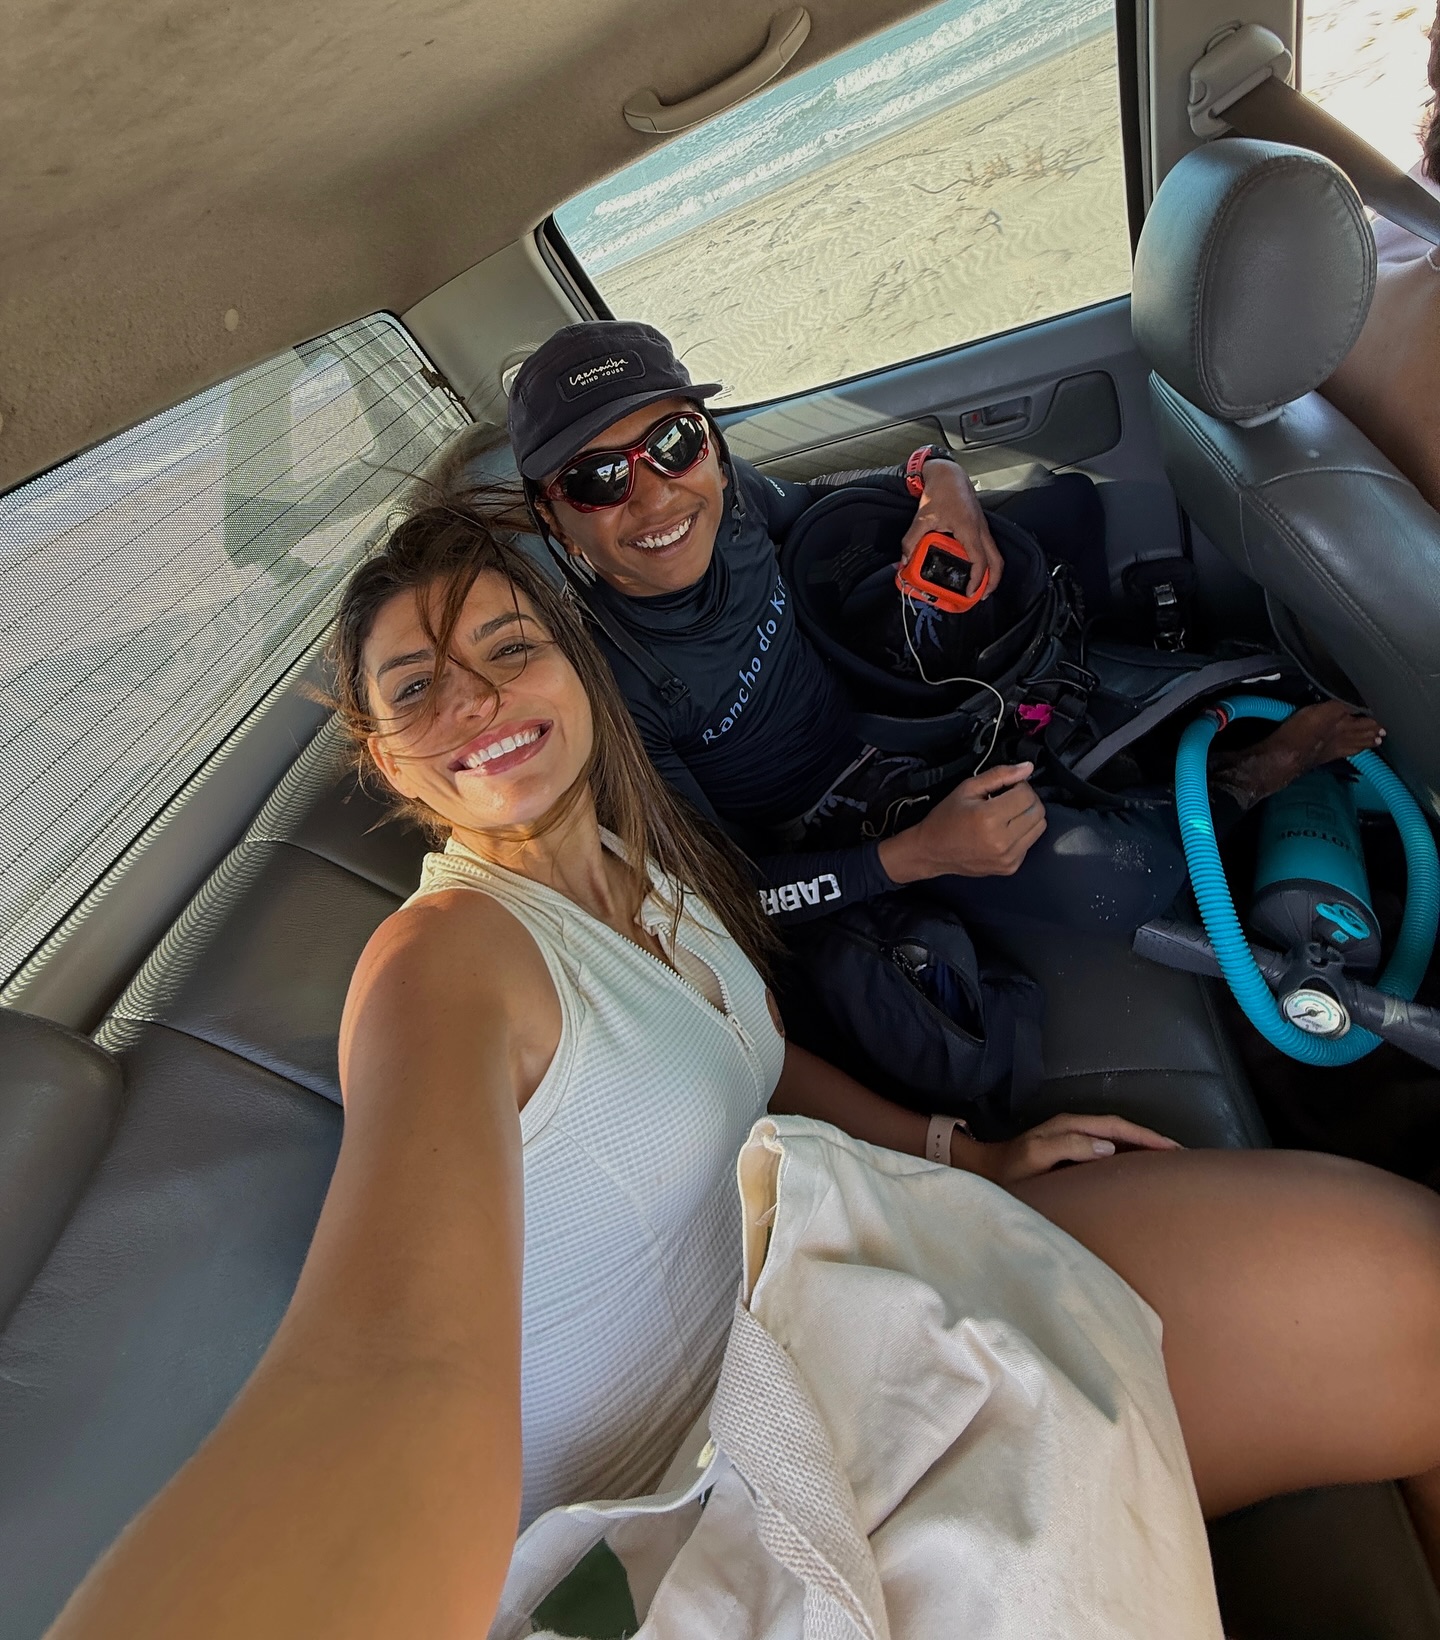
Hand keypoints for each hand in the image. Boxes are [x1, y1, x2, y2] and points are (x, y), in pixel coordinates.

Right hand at [877, 763, 1044, 883]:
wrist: (932, 851)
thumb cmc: (947, 818)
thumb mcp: (967, 788)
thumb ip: (999, 774)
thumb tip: (1027, 767)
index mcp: (989, 817)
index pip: (1027, 795)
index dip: (1019, 785)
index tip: (1006, 787)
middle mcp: (1001, 840)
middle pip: (1038, 811)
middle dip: (1027, 800)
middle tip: (1008, 799)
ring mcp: (1007, 857)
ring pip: (1039, 827)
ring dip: (1028, 817)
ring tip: (1007, 815)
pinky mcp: (1010, 868)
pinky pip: (1030, 843)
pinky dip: (1022, 834)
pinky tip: (1003, 832)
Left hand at [900, 459, 1002, 598]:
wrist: (948, 474)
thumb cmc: (940, 492)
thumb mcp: (922, 518)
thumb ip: (911, 540)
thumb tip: (905, 560)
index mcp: (969, 530)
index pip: (979, 561)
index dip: (976, 580)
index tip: (969, 593)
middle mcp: (981, 530)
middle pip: (996, 561)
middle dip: (992, 582)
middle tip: (982, 596)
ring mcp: (982, 527)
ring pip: (995, 554)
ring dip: (991, 572)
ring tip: (981, 586)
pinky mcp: (979, 525)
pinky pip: (989, 547)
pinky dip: (987, 561)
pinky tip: (975, 567)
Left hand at [958, 1113, 1181, 1185]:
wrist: (986, 1172)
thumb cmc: (1009, 1169)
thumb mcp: (1035, 1157)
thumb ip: (1068, 1147)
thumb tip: (1110, 1147)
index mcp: (1071, 1126)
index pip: (1117, 1126)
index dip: (1146, 1136)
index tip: (1173, 1148)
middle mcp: (1076, 1129)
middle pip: (1123, 1129)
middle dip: (1153, 1140)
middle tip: (1184, 1156)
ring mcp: (1075, 1140)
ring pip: (1118, 1139)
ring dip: (1143, 1148)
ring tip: (1171, 1163)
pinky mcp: (1073, 1155)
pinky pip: (1109, 1151)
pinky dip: (1129, 1156)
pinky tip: (1140, 1171)